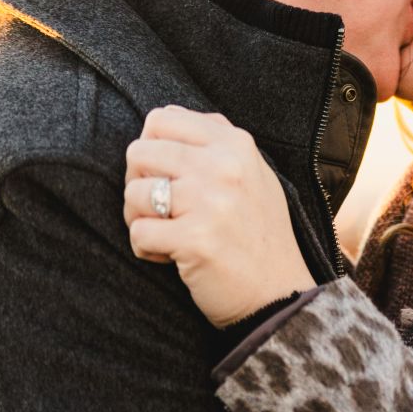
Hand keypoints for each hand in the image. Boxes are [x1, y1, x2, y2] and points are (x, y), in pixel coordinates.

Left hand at [122, 106, 316, 327]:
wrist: (279, 293)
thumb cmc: (258, 234)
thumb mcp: (252, 173)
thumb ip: (214, 143)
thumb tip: (162, 122)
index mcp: (235, 144)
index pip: (161, 119)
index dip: (151, 149)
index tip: (166, 176)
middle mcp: (223, 166)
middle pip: (139, 152)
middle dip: (139, 183)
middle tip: (161, 209)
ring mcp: (210, 202)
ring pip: (133, 192)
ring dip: (140, 219)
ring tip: (167, 234)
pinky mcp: (195, 239)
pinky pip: (138, 233)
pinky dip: (147, 249)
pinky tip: (172, 257)